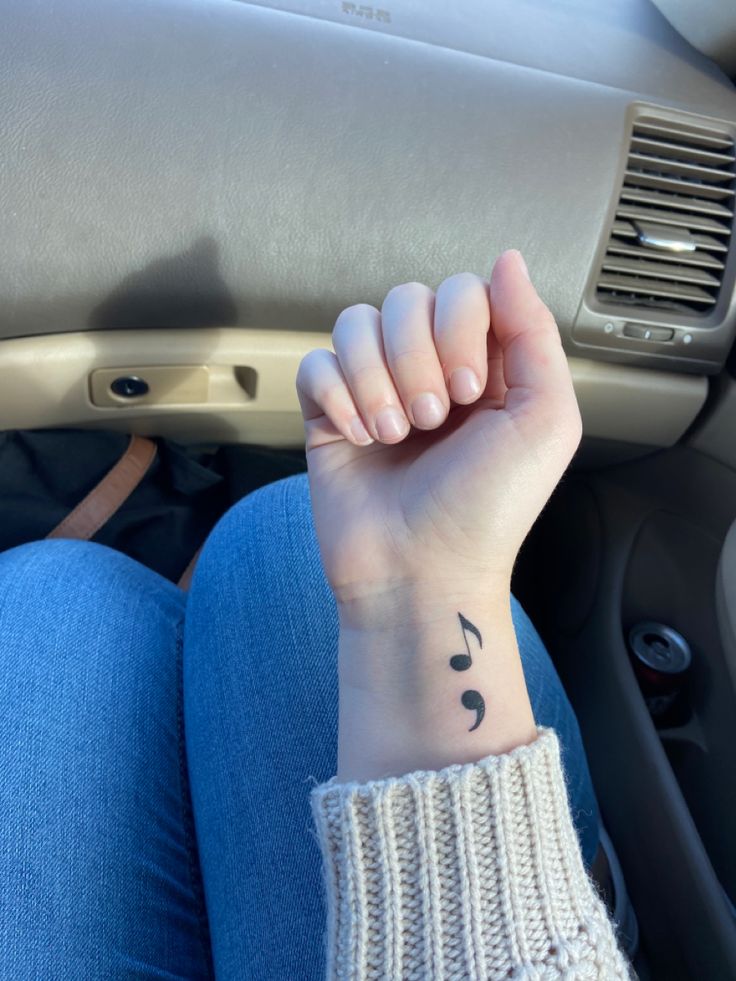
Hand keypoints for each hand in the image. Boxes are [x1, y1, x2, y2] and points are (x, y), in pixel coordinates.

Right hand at [296, 250, 581, 621]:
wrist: (423, 572)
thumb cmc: (489, 508)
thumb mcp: (544, 420)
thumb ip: (534, 332)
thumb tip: (505, 259)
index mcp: (484, 364)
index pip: (462, 291)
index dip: (461, 328)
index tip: (474, 391)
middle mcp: (429, 368)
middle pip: (406, 299)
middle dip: (418, 359)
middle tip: (434, 421)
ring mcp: (375, 388)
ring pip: (356, 324)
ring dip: (377, 379)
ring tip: (394, 434)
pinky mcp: (329, 414)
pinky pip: (316, 364)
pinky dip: (337, 396)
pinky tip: (358, 438)